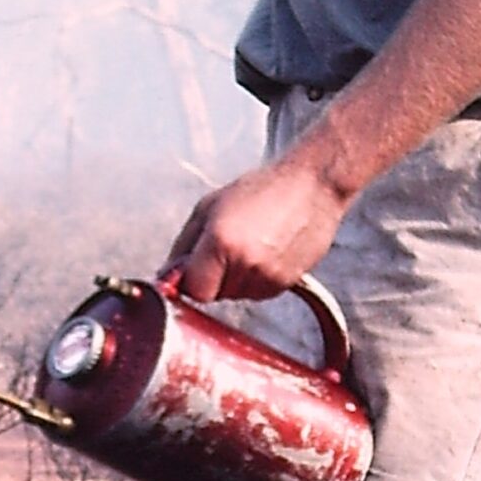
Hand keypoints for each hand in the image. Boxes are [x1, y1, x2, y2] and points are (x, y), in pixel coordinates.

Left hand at [162, 151, 350, 301]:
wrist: (313, 185)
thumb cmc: (260, 189)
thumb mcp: (209, 207)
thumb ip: (184, 246)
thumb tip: (166, 277)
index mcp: (221, 242)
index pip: (193, 290)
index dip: (190, 280)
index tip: (193, 268)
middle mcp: (245, 264)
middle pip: (214, 294)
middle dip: (212, 277)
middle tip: (227, 245)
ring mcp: (269, 277)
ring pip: (236, 295)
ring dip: (235, 278)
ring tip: (250, 243)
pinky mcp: (287, 283)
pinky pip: (258, 292)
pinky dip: (256, 278)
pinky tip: (266, 250)